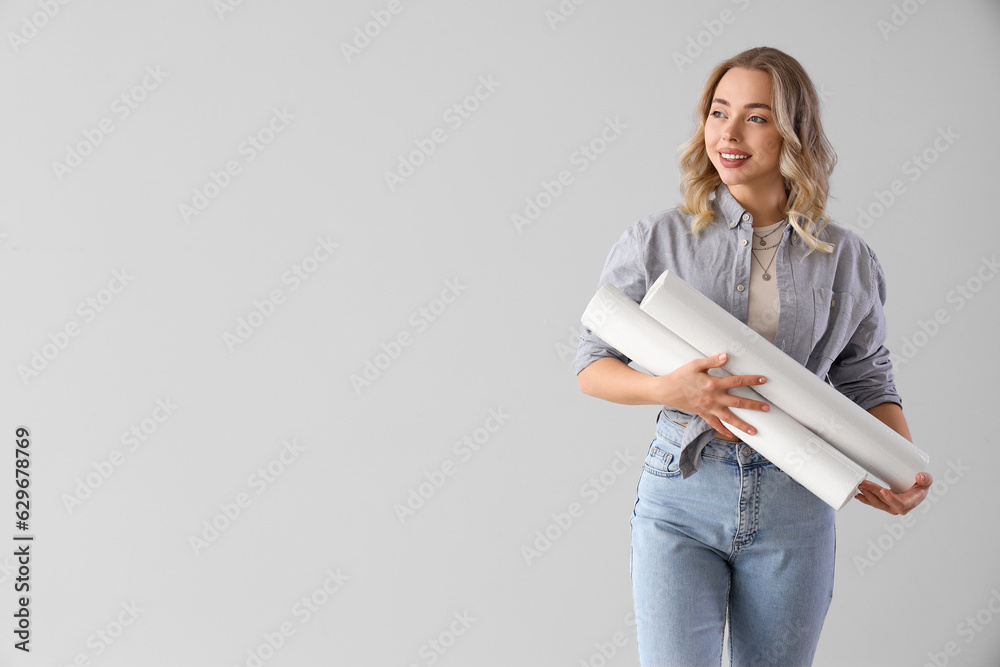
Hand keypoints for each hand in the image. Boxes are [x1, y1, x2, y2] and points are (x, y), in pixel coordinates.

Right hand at [650, 351, 768, 438]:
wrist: (666, 391)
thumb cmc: (680, 376)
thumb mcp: (695, 365)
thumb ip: (712, 361)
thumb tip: (726, 356)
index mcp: (713, 384)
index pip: (737, 382)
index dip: (751, 380)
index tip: (763, 380)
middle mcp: (713, 398)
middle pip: (738, 402)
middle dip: (753, 405)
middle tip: (767, 408)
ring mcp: (709, 408)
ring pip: (729, 418)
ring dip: (743, 425)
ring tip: (754, 431)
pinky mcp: (703, 414)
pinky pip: (715, 424)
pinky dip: (724, 430)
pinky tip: (733, 435)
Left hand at [854, 473, 932, 514]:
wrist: (916, 491)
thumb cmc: (921, 486)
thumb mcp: (926, 482)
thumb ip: (925, 479)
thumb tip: (919, 477)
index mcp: (910, 502)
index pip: (900, 504)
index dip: (891, 499)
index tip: (884, 490)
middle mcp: (899, 507)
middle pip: (883, 501)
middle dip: (872, 492)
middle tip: (863, 483)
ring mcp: (890, 506)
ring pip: (876, 502)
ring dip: (866, 495)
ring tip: (859, 485)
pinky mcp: (883, 504)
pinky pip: (872, 503)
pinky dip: (864, 499)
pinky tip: (857, 494)